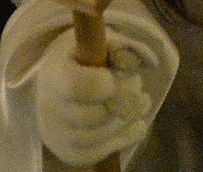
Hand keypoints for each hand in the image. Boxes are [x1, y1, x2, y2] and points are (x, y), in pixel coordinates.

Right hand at [36, 32, 154, 165]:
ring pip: (103, 135)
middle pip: (95, 114)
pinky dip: (128, 136)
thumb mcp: (99, 47)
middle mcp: (51, 110)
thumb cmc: (83, 63)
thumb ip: (123, 49)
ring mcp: (60, 136)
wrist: (57, 90)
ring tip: (142, 102)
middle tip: (138, 88)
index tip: (115, 77)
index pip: (76, 86)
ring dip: (129, 118)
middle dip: (125, 100)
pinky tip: (135, 122)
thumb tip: (151, 62)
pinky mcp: (73, 154)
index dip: (103, 84)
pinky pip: (105, 151)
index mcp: (56, 76)